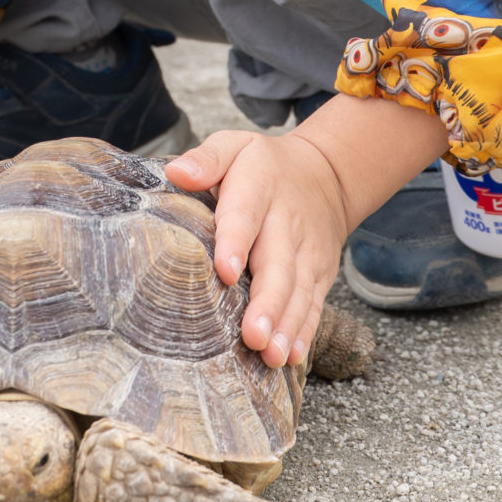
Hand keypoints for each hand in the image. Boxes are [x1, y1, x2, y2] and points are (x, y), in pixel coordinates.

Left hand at [166, 128, 352, 370]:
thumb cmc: (263, 166)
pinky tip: (290, 356)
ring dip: (285, 325)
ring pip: (298, 292)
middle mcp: (287, 224)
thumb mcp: (235, 146)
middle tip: (252, 335)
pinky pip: (313, 305)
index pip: (245, 216)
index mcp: (260, 187)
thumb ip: (207, 158)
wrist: (326, 174)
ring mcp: (307, 253)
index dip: (236, 243)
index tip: (225, 271)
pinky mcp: (320, 274)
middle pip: (277, 266)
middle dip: (266, 303)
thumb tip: (176, 172)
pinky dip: (303, 332)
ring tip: (269, 354)